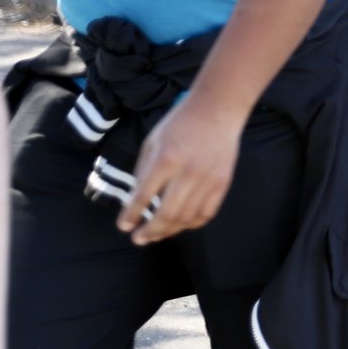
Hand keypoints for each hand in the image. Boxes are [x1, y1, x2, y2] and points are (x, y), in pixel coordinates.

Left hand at [119, 92, 245, 244]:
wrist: (217, 110)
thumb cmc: (180, 123)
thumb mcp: (152, 142)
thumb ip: (143, 171)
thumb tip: (135, 202)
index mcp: (165, 159)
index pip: (144, 196)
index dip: (131, 215)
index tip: (124, 226)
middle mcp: (187, 172)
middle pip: (166, 214)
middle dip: (149, 231)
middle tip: (139, 239)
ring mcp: (208, 179)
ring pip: (186, 218)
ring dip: (169, 231)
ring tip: (157, 235)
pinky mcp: (223, 182)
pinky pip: (207, 213)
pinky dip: (192, 224)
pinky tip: (181, 225)